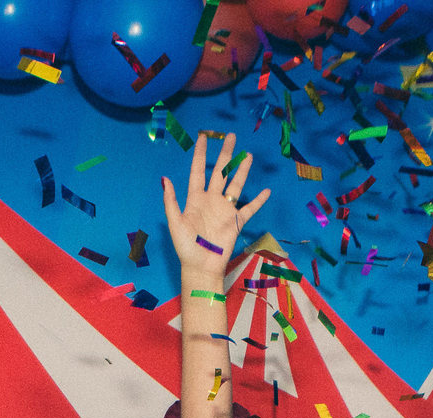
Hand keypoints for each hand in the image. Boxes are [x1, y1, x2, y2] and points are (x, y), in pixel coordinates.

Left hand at [162, 132, 269, 275]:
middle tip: (231, 136)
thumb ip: (171, 202)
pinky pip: (249, 209)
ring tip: (248, 155)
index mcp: (195, 200)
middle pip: (220, 173)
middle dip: (226, 155)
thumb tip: (165, 179)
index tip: (203, 137)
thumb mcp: (175, 224)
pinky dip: (258, 200)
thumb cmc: (185, 247)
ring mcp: (224, 210)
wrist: (200, 266)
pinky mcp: (236, 222)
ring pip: (235, 185)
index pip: (198, 172)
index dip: (200, 155)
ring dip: (242, 171)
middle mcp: (211, 201)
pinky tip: (266, 191)